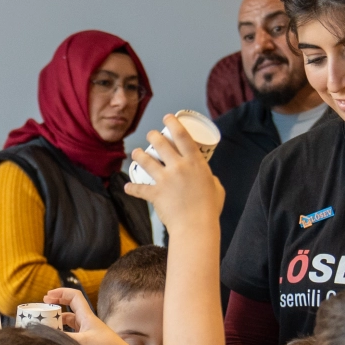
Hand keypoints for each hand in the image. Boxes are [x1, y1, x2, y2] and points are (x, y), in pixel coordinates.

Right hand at [45, 287, 165, 344]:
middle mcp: (87, 321)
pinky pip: (72, 333)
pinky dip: (64, 334)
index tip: (47, 297)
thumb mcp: (82, 342)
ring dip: (59, 321)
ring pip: (70, 322)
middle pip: (70, 308)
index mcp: (87, 316)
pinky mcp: (88, 342)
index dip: (60, 293)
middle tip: (43, 310)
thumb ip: (63, 337)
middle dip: (56, 306)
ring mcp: (87, 332)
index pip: (74, 296)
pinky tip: (57, 339)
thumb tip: (45, 334)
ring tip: (47, 326)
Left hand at [125, 115, 223, 232]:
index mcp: (196, 163)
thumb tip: (208, 178)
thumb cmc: (209, 209)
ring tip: (136, 152)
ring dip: (138, 154)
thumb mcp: (216, 188)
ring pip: (146, 160)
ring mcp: (165, 179)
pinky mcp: (155, 194)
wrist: (196, 226)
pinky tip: (127, 187)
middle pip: (161, 143)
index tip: (167, 117)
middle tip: (150, 135)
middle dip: (152, 135)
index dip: (173, 123)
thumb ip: (211, 180)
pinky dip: (132, 189)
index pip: (183, 136)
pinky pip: (139, 189)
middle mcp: (179, 167)